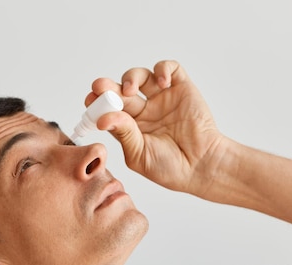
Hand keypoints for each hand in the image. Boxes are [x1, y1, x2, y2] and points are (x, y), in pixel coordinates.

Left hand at [87, 60, 227, 195]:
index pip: (108, 109)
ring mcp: (162, 98)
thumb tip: (101, 119)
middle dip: (107, 87)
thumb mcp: (139, 155)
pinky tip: (161, 83)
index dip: (98, 102)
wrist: (202, 166)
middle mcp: (144, 110)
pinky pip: (170, 69)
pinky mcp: (182, 89)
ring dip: (131, 77)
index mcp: (130, 127)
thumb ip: (123, 134)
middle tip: (99, 87)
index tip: (90, 101)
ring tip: (131, 90)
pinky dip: (163, 70)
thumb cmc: (170, 168)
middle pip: (120, 91)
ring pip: (141, 77)